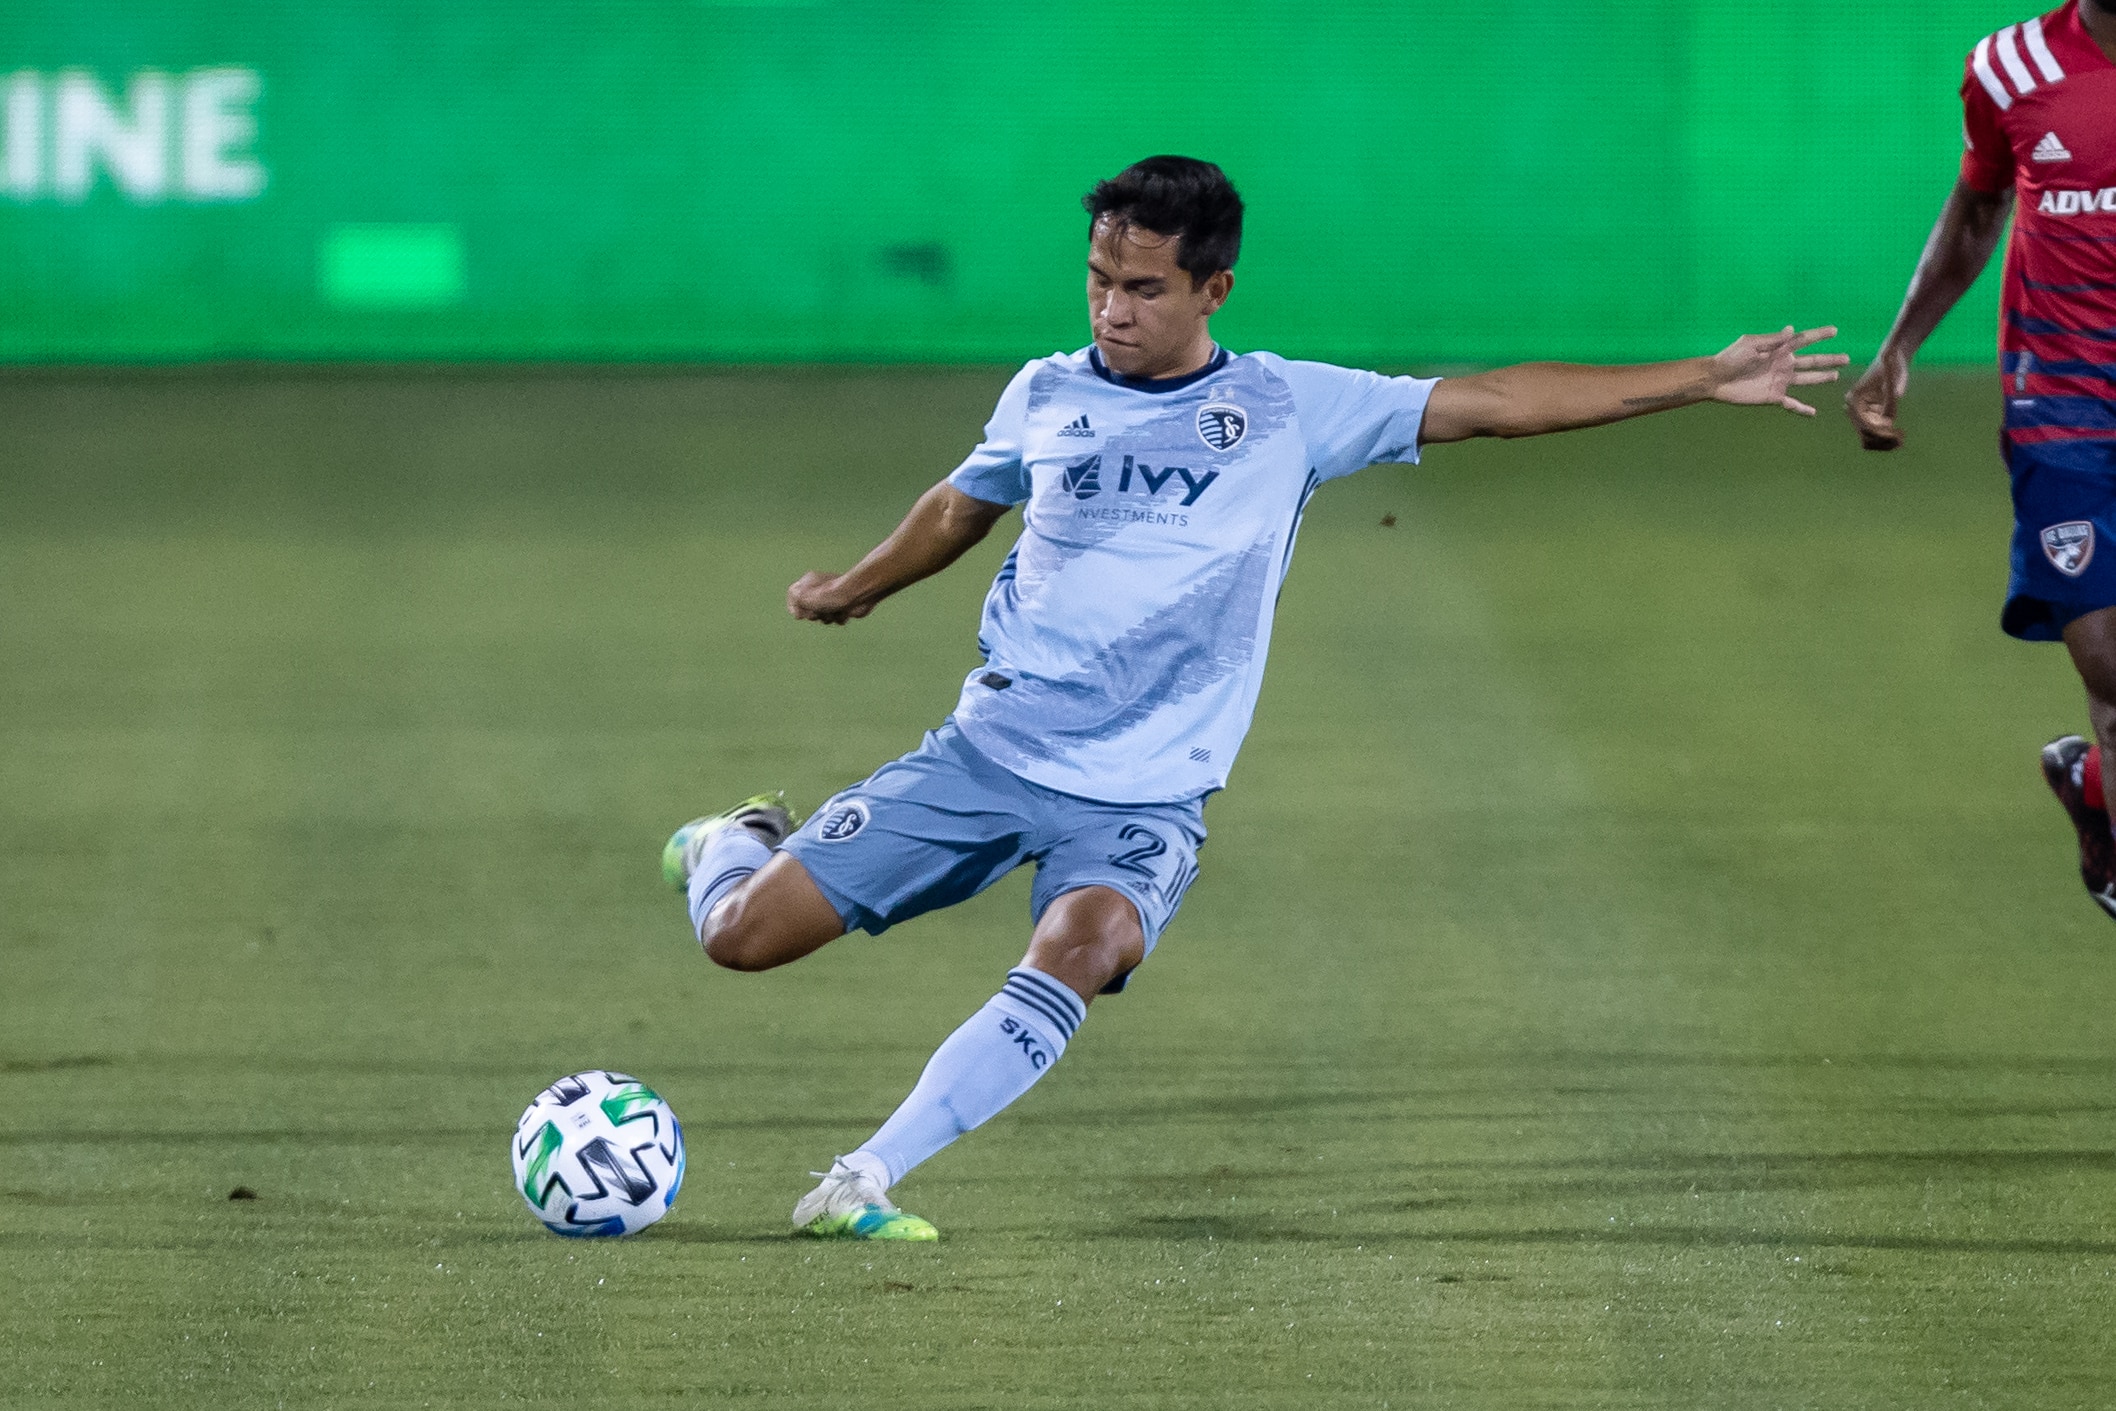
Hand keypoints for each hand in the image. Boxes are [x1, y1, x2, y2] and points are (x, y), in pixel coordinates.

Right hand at [786, 571, 873, 624]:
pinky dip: (839, 618)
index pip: (794, 597)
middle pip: (808, 610)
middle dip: (815, 615)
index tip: (802, 613)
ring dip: (828, 617)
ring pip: (822, 617)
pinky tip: (844, 611)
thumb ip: (794, 602)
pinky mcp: (843, 605)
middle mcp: (820, 588)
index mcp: (809, 582)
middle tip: (822, 609)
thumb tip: (799, 614)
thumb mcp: (803, 597)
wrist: (858, 596)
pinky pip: (835, 619)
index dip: (797, 608)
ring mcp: (832, 597)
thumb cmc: (830, 595)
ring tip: (835, 610)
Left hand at [1709, 326, 1847, 415]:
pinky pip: (1791, 404)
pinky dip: (1802, 409)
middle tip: (1846, 358)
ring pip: (1807, 380)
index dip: (1819, 335)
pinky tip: (1813, 413)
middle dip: (1829, 359)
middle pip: (1811, 361)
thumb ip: (1772, 340)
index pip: (1803, 340)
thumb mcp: (1751, 344)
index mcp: (1779, 349)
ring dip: (1822, 378)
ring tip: (1836, 376)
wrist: (1716, 379)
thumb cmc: (1731, 358)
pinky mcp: (1773, 396)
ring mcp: (1780, 381)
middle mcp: (1783, 364)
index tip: (1835, 330)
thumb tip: (1792, 329)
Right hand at [1843, 350, 1908, 450]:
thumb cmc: (1894, 364)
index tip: (1896, 432)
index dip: (1879, 432)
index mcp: (1854, 399)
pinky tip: (1898, 439)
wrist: (1892, 359)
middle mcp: (1852, 408)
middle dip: (1882, 439)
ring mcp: (1860, 414)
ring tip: (1900, 442)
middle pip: (1864, 433)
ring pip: (1867, 439)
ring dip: (1883, 444)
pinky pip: (1873, 436)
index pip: (1863, 423)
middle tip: (1901, 439)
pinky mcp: (1868, 417)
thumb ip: (1896, 386)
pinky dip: (1884, 440)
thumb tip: (1896, 400)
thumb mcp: (1896, 374)